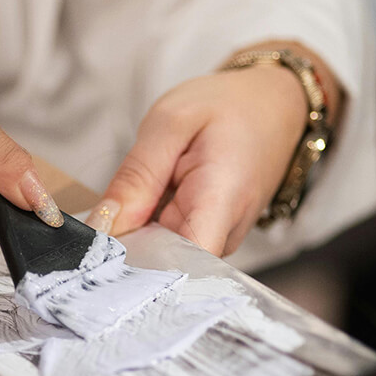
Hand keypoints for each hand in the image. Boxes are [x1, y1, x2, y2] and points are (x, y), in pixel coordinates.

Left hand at [91, 65, 308, 255]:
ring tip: (133, 200)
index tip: (102, 255)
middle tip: (103, 216)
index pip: (183, 268)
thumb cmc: (229, 107)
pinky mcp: (209, 237)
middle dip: (125, 247)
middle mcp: (225, 234)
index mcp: (221, 203)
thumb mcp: (171, 122)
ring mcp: (218, 240)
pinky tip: (147, 205)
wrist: (273, 105)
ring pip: (161, 255)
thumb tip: (105, 225)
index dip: (136, 270)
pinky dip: (149, 227)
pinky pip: (168, 244)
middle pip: (163, 265)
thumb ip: (137, 175)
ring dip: (136, 234)